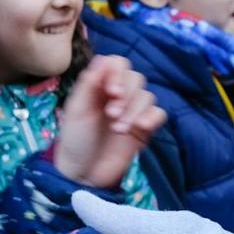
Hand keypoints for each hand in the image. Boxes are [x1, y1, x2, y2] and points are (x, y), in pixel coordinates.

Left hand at [52, 56, 165, 190]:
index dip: (118, 73)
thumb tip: (106, 58)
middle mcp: (119, 95)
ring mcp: (132, 112)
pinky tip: (139, 128)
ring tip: (118, 129)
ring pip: (147, 96)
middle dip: (126, 95)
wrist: (83, 174)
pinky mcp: (144, 129)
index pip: (119, 64)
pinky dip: (151, 117)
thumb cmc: (75, 139)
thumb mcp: (76, 109)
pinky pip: (158, 113)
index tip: (111, 91)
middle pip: (136, 78)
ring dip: (134, 111)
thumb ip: (90, 82)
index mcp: (100, 85)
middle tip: (111, 114)